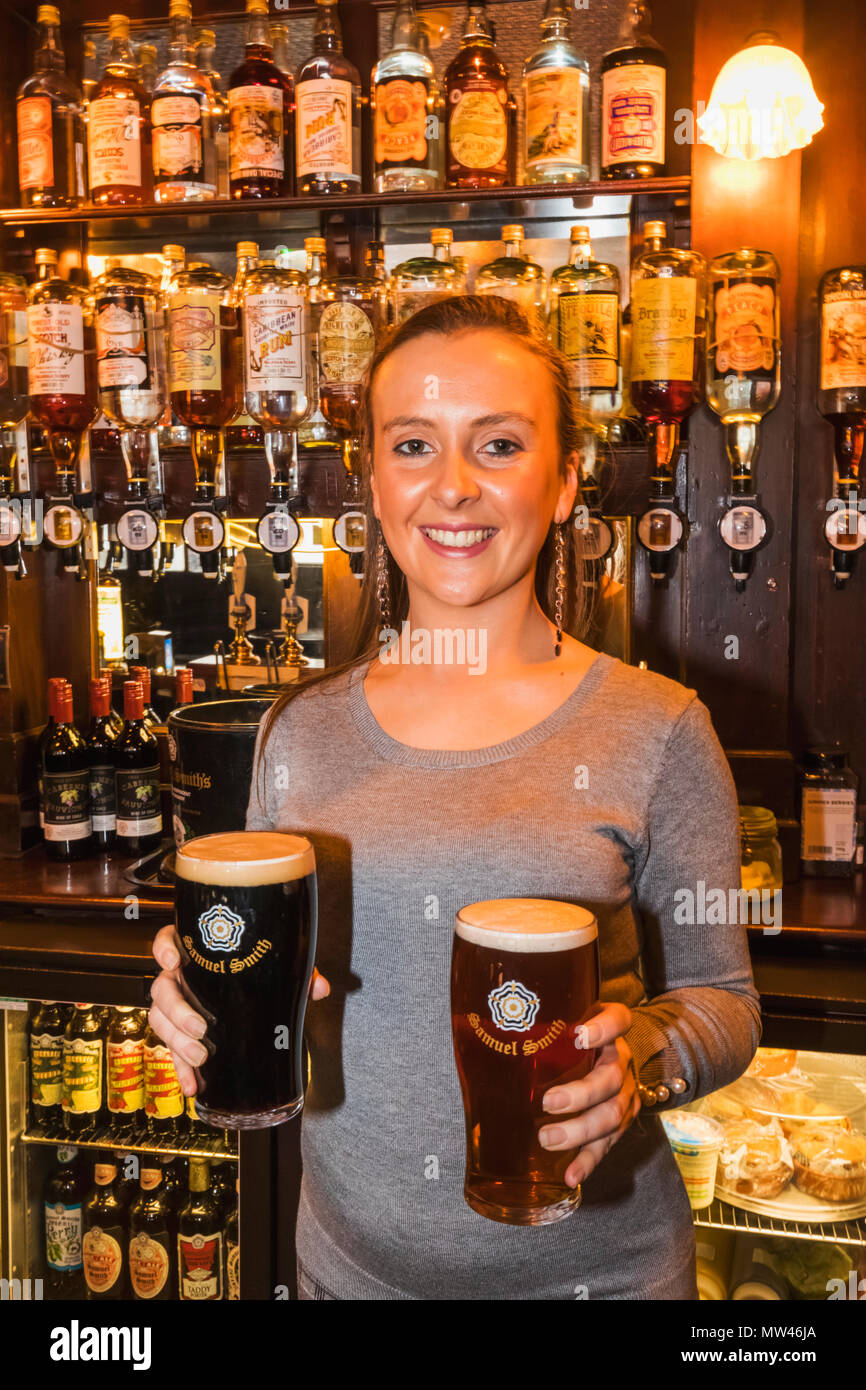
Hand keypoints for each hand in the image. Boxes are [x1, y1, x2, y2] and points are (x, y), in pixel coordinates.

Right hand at [148, 922, 329, 1096]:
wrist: (257, 1003)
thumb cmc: (257, 975)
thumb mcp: (277, 970)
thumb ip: (298, 974)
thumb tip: (319, 988)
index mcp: (198, 956)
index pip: (169, 940)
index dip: (164, 948)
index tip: (173, 962)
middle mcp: (181, 979)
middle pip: (163, 989)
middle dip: (177, 1010)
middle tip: (200, 1027)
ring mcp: (177, 1008)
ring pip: (162, 1021)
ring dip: (177, 1042)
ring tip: (200, 1058)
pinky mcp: (181, 1036)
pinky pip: (173, 1052)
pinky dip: (182, 1070)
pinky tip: (193, 1085)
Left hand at [538, 1001, 638, 1187]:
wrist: (608, 1056)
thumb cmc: (572, 1038)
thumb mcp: (562, 1023)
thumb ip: (535, 1024)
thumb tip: (473, 1027)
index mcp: (609, 1031)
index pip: (618, 1020)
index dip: (605, 1028)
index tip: (581, 1035)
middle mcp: (620, 1061)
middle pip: (610, 1078)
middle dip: (580, 1094)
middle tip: (548, 1102)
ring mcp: (624, 1094)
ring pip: (612, 1114)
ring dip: (579, 1131)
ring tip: (548, 1139)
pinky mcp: (619, 1123)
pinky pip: (606, 1145)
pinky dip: (587, 1161)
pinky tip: (570, 1175)